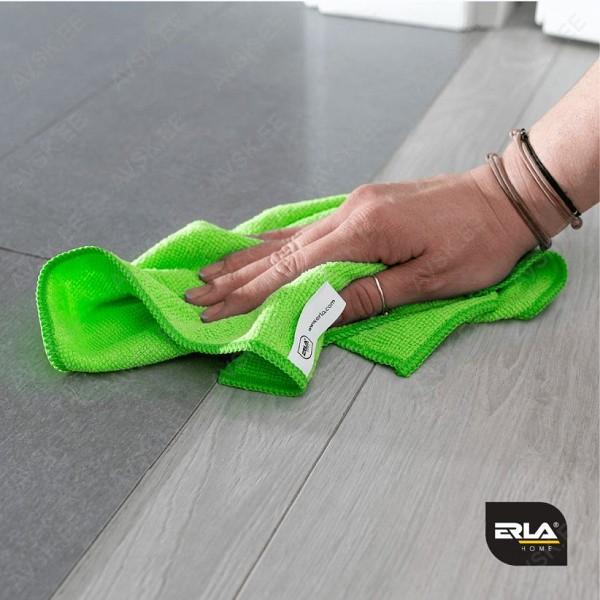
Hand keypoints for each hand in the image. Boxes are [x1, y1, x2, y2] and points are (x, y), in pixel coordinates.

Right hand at [185, 166, 536, 323]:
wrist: (504, 198)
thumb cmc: (476, 244)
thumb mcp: (428, 280)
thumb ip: (370, 295)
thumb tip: (321, 312)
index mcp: (362, 232)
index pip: (293, 270)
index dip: (251, 294)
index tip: (214, 310)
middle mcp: (347, 214)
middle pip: (279, 253)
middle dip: (235, 277)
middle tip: (194, 291)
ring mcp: (352, 207)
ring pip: (288, 238)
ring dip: (247, 257)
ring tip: (211, 269)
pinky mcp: (361, 207)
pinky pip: (307, 227)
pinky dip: (276, 241)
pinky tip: (257, 245)